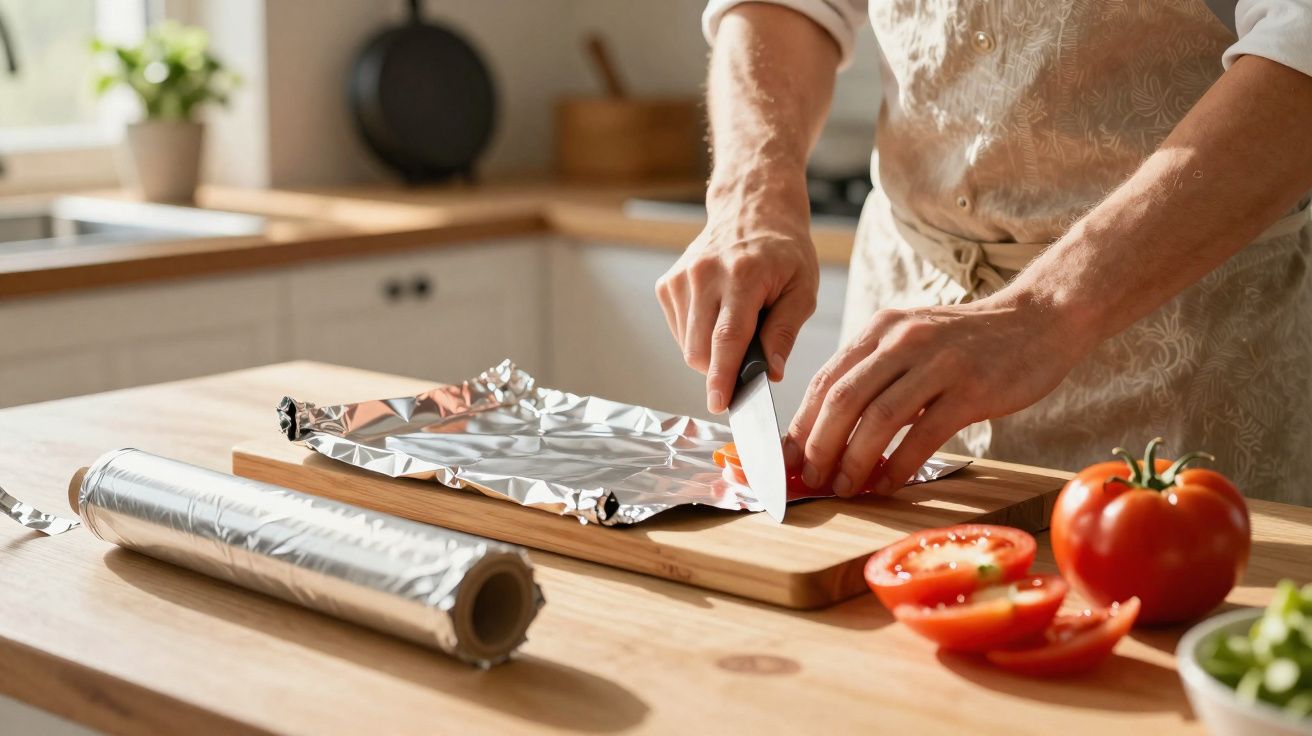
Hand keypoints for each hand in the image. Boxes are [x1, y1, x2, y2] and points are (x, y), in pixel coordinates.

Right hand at [656, 187, 818, 413]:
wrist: (751, 210)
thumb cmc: (783, 252)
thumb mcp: (802, 289)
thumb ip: (786, 332)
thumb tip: (772, 372)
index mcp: (742, 275)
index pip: (727, 337)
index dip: (722, 376)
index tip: (719, 404)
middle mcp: (704, 274)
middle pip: (700, 348)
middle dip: (721, 369)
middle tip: (748, 359)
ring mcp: (681, 278)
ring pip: (687, 345)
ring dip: (711, 352)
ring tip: (736, 325)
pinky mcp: (667, 284)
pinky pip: (678, 332)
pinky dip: (698, 336)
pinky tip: (717, 315)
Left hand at [785, 290, 1094, 496]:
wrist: (1038, 320)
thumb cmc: (969, 342)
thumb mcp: (912, 340)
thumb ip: (875, 372)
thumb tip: (831, 425)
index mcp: (881, 329)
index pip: (825, 378)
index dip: (802, 423)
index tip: (789, 458)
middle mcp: (903, 340)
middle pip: (842, 398)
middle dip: (819, 445)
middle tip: (811, 479)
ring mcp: (937, 363)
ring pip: (877, 417)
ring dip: (853, 459)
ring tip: (843, 487)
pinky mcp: (970, 389)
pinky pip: (923, 434)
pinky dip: (898, 463)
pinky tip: (887, 483)